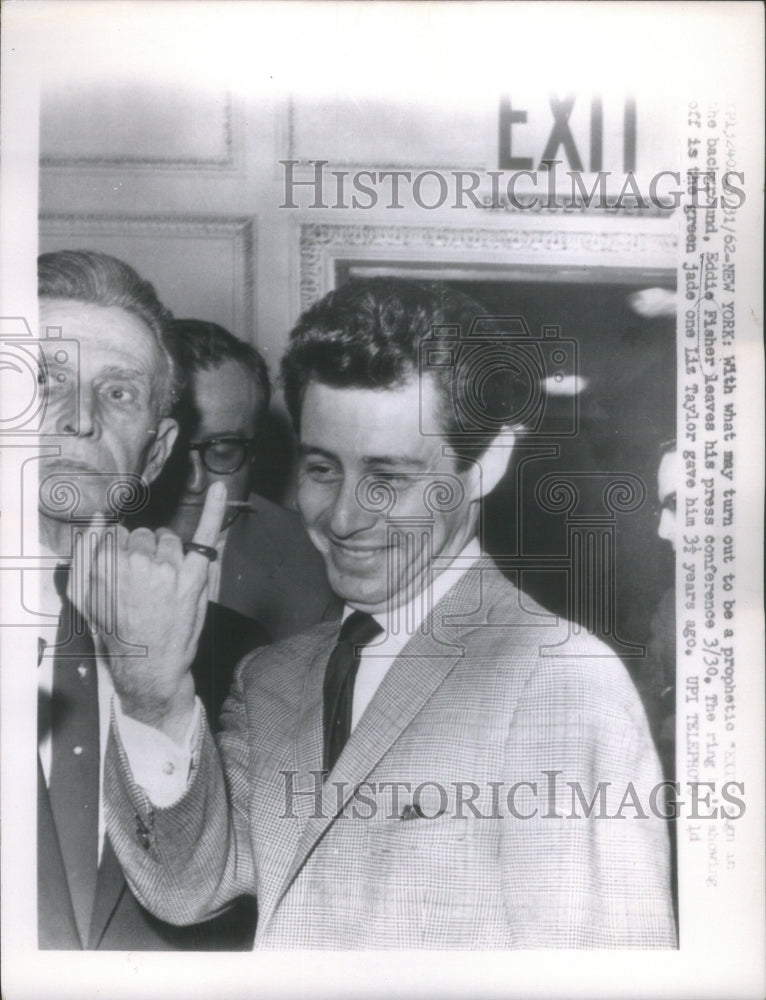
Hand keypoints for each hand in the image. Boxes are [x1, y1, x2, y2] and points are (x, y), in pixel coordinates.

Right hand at [72, 481, 226, 739]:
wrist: (148, 667)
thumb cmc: (115, 631)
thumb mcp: (82, 597)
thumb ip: (83, 554)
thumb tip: (96, 517)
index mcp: (107, 564)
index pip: (119, 535)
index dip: (124, 554)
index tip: (126, 574)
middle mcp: (138, 562)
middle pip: (145, 535)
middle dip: (146, 553)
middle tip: (146, 586)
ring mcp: (169, 568)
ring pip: (168, 539)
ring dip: (168, 554)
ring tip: (164, 587)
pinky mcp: (195, 576)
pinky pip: (205, 536)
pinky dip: (214, 510)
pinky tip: (219, 490)